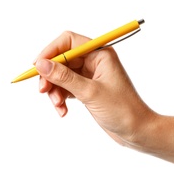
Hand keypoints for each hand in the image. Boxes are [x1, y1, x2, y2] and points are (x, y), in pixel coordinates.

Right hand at [35, 31, 153, 144]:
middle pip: (62, 59)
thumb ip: (64, 77)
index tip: (36, 66)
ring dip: (55, 89)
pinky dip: (61, 97)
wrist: (136, 130)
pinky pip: (67, 88)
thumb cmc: (122, 109)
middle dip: (50, 75)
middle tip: (42, 90)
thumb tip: (41, 64)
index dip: (50, 51)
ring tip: (57, 105)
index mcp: (100, 54)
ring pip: (62, 75)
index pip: (69, 41)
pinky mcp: (87, 89)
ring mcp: (90, 75)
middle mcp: (94, 61)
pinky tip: (63, 110)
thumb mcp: (90, 92)